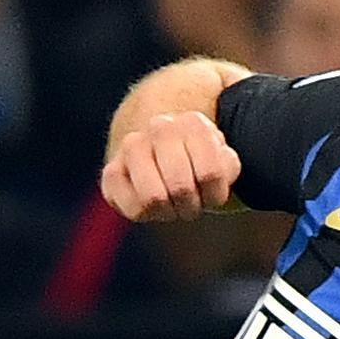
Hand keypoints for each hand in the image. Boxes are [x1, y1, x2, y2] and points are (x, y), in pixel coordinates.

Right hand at [102, 111, 241, 223]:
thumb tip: (223, 160)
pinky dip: (146, 215)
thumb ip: (228, 163)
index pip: (210, 174)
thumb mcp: (223, 162)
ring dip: (167, 211)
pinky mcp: (111, 172)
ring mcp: (132, 147)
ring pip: (153, 198)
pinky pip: (132, 208)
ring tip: (171, 205)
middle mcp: (160, 127)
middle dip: (190, 205)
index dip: (215, 196)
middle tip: (191, 204)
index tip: (212, 194)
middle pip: (180, 187)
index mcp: (193, 122)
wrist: (161, 152)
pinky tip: (151, 206)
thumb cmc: (198, 165)